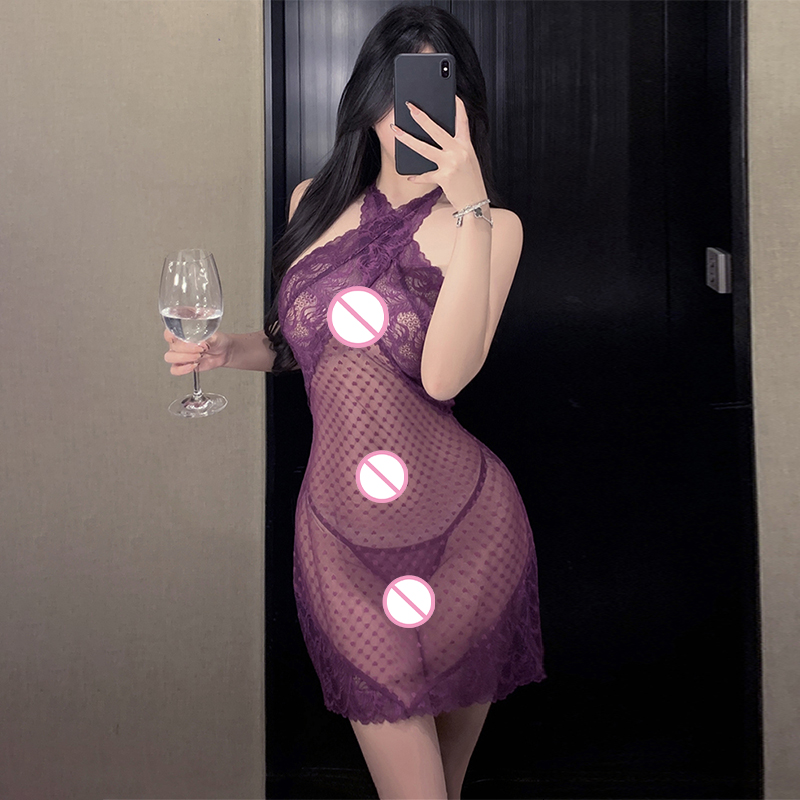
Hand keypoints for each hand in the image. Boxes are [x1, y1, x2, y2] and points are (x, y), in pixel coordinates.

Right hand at [163, 327, 232, 374]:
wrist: (224, 352)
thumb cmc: (217, 341)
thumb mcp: (214, 337)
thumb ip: (207, 339)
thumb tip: (201, 343)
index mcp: (182, 334)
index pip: (169, 333)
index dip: (170, 335)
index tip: (178, 337)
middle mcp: (178, 344)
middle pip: (172, 347)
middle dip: (186, 349)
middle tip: (200, 349)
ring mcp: (180, 355)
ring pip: (170, 358)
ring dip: (184, 358)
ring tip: (198, 357)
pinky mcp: (184, 366)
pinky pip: (175, 370)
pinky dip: (183, 369)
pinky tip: (194, 365)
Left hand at [391, 95, 487, 211]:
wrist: (475, 205)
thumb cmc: (470, 182)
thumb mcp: (468, 161)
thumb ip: (456, 148)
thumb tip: (436, 139)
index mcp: (467, 145)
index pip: (463, 120)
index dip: (457, 105)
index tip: (450, 94)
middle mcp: (459, 152)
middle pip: (436, 130)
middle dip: (421, 117)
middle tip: (409, 106)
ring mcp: (451, 164)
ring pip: (424, 148)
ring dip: (407, 139)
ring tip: (395, 131)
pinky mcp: (443, 178)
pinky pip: (425, 175)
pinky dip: (417, 176)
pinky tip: (409, 175)